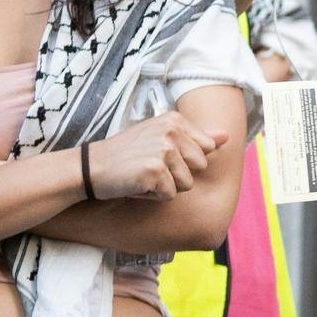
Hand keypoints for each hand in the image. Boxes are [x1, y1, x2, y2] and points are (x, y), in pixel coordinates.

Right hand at [84, 112, 227, 200]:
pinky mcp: (155, 171)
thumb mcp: (160, 137)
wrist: (89, 168)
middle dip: (178, 175)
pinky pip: (169, 196)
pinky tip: (136, 185)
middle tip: (150, 169)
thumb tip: (227, 136)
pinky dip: (152, 196)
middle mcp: (172, 131)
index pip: (206, 149)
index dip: (184, 161)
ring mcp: (163, 150)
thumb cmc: (126, 155)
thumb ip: (195, 137)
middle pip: (199, 168)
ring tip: (143, 176)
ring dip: (165, 187)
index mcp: (176, 120)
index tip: (159, 156)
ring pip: (186, 184)